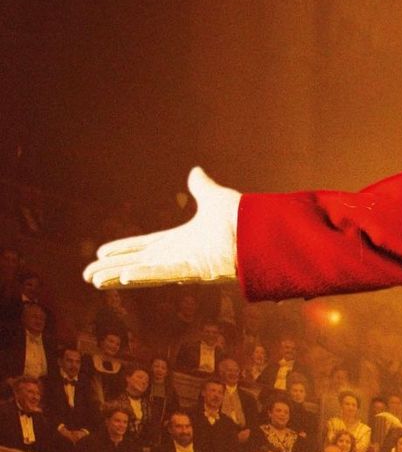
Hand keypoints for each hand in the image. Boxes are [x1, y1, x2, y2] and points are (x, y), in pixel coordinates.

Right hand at [83, 167, 239, 287]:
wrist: (265, 231)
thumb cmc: (245, 220)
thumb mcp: (215, 199)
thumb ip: (201, 188)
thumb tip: (195, 171)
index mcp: (181, 240)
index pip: (144, 246)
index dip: (123, 250)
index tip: (101, 253)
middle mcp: (180, 255)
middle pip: (137, 263)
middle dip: (113, 269)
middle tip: (87, 275)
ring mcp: (186, 265)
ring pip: (144, 273)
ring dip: (119, 276)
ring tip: (94, 281)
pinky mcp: (195, 270)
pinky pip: (164, 274)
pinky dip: (143, 276)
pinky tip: (122, 277)